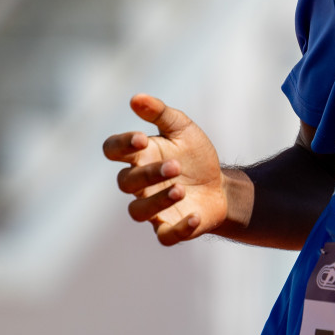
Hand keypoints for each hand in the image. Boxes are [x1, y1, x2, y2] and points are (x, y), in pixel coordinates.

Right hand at [103, 93, 225, 244]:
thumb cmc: (195, 156)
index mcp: (139, 157)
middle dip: (148, 174)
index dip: (121, 146)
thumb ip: (160, 113)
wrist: (221, 186)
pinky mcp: (169, 228)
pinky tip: (194, 216)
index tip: (141, 140)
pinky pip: (165, 236)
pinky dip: (179, 229)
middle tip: (176, 166)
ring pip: (138, 212)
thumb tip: (135, 98)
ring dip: (158, 201)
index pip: (112, 150)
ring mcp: (152, 209)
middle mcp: (139, 185)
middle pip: (126, 182)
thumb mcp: (183, 129)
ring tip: (181, 189)